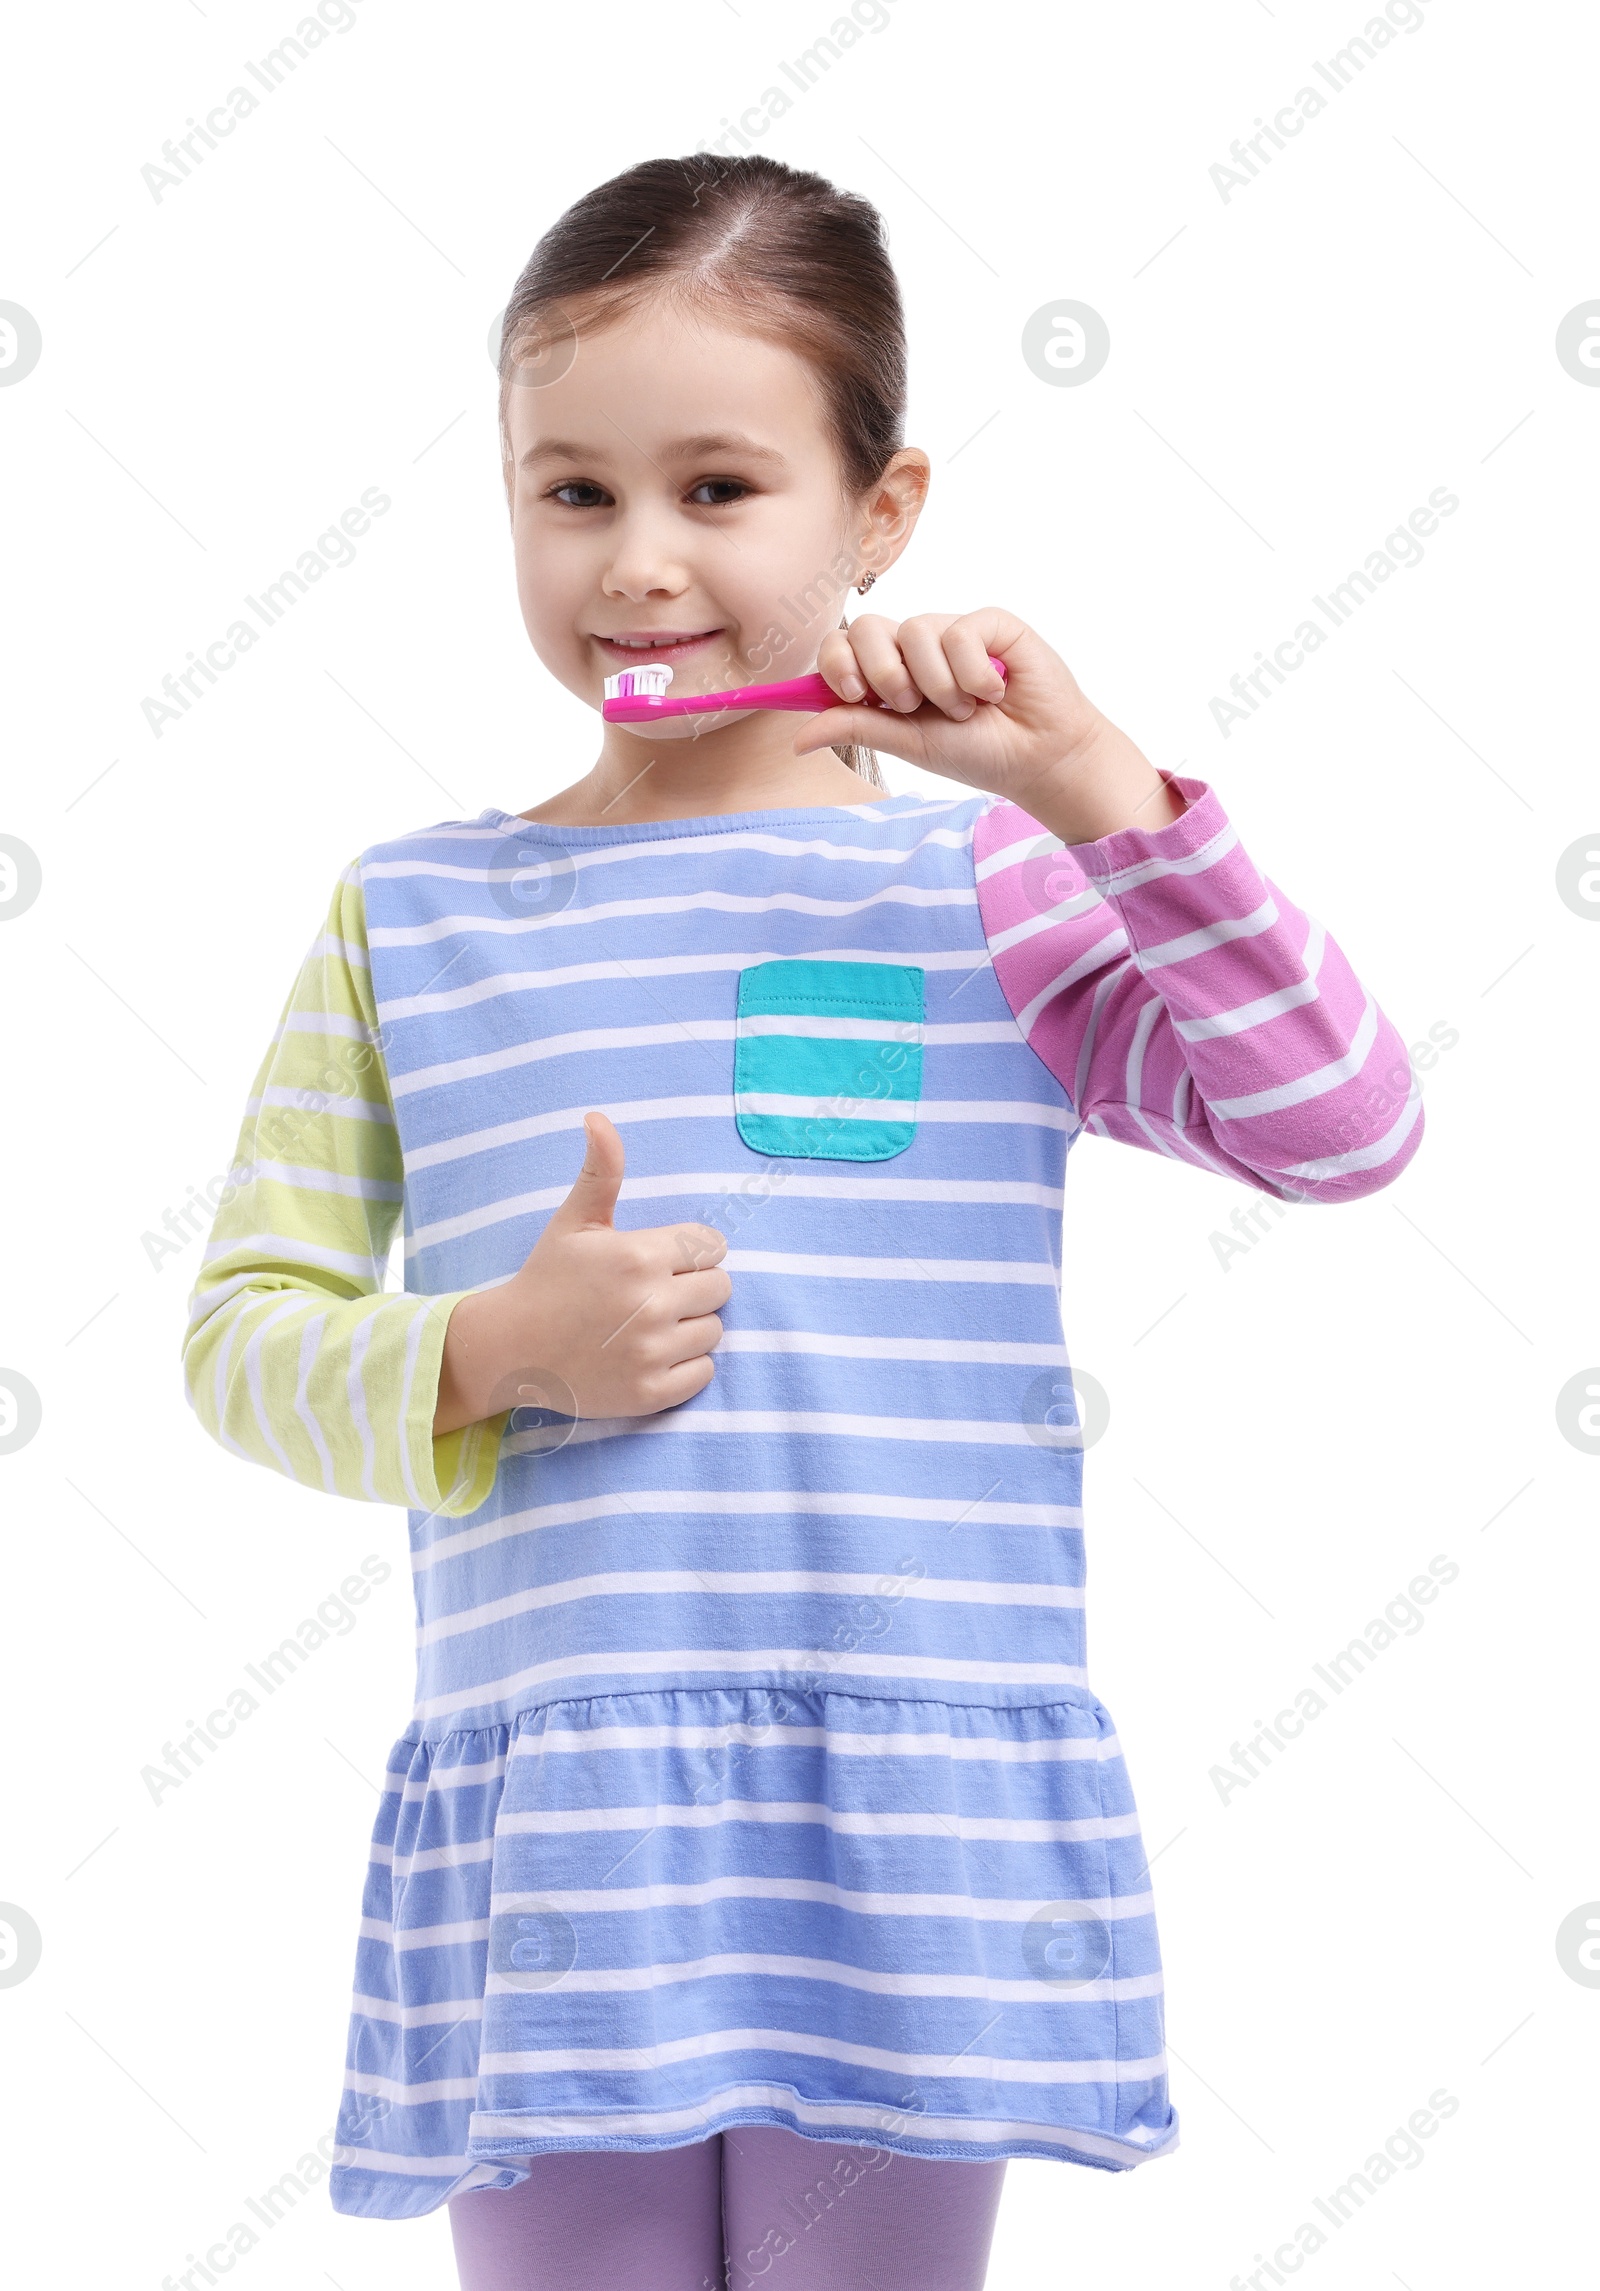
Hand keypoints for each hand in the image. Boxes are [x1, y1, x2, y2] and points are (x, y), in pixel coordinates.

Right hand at [433, 1111, 729, 1434]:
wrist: (509, 1350)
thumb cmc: (546, 1279)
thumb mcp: (574, 1221)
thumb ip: (600, 1170)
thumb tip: (598, 1117)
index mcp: (639, 1255)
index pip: (711, 1247)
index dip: (688, 1252)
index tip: (657, 1262)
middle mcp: (651, 1304)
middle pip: (720, 1288)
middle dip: (692, 1287)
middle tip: (652, 1294)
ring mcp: (652, 1352)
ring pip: (714, 1330)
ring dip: (690, 1327)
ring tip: (648, 1325)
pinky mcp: (651, 1393)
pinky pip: (704, 1372)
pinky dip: (685, 1365)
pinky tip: (649, 1355)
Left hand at [796, 607, 1184, 843]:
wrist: (1038, 758)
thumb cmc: (977, 753)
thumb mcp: (909, 744)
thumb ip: (857, 728)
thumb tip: (797, 738)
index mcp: (890, 674)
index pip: (843, 647)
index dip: (837, 663)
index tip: (851, 692)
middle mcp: (916, 647)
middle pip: (867, 627)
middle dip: (882, 673)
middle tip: (911, 705)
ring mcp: (952, 631)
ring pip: (915, 630)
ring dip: (937, 684)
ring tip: (966, 709)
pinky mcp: (990, 623)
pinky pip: (960, 631)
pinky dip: (972, 673)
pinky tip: (995, 691)